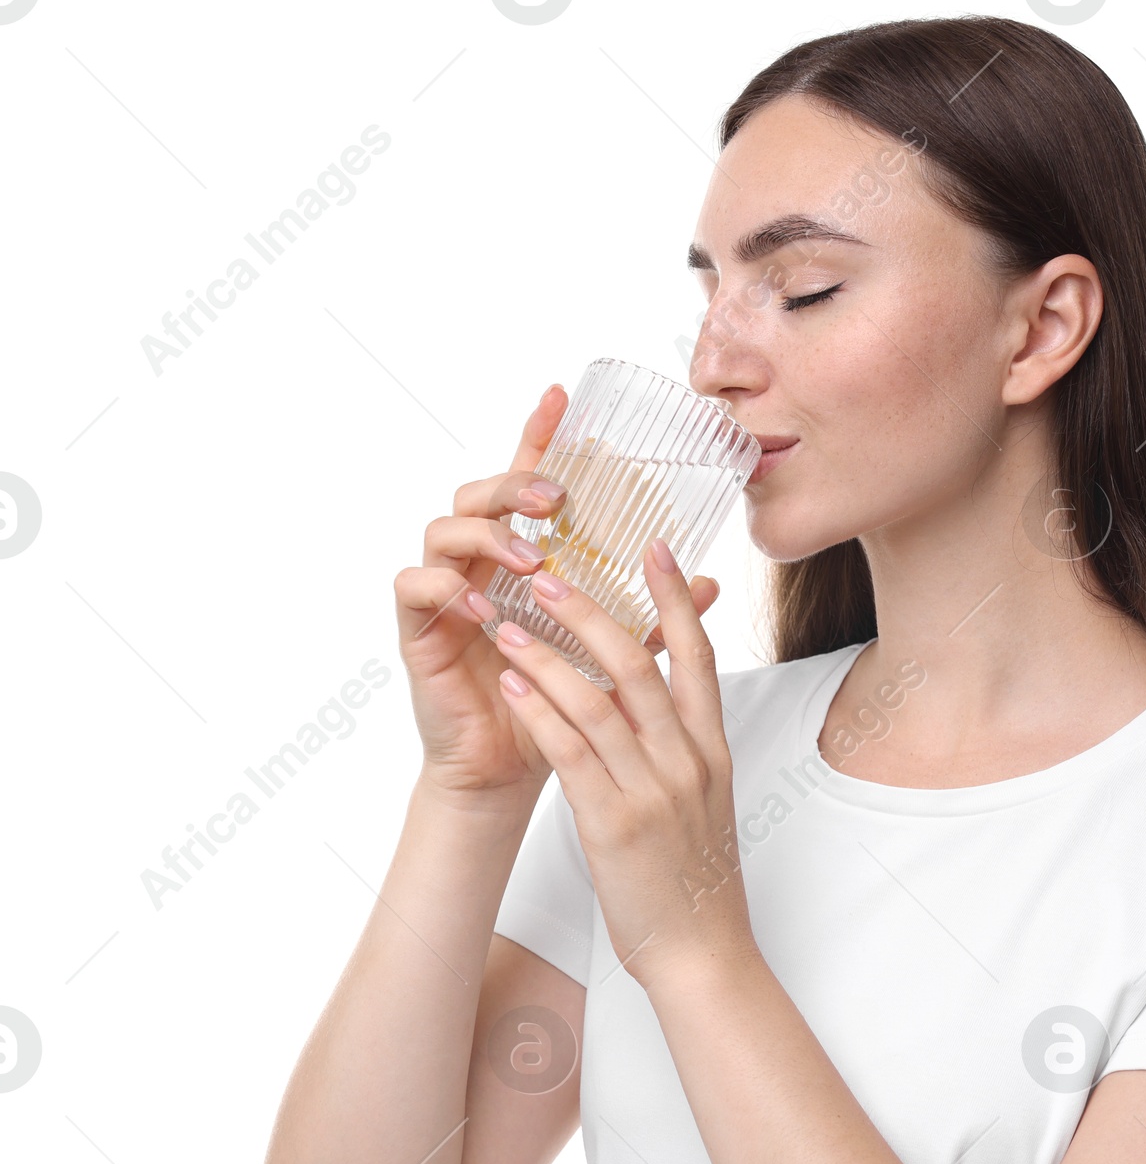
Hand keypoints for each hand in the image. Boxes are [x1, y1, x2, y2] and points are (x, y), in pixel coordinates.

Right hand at [394, 386, 721, 802]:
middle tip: (558, 502)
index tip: (562, 396)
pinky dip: (448, 587)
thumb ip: (653, 613)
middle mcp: (479, 564)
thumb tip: (711, 581)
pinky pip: (415, 587)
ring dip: (490, 535)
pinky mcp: (417, 630)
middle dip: (516, 485)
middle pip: (480, 492)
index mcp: (521, 557)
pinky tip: (484, 604)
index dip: (539, 437)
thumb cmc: (559, 706)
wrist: (513, 767)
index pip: (527, 485)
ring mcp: (444, 593)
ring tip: (531, 560)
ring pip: (443, 528)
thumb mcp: (614, 655)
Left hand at [489, 537, 756, 991]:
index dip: (676, 597)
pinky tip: (511, 685)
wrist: (703, 954)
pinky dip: (540, 711)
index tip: (654, 547)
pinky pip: (572, 752)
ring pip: (599, 700)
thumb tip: (661, 710)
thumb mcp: (705, 805)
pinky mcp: (614, 823)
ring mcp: (653, 791)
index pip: (699, 656)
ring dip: (549, 653)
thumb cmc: (697, 883)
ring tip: (508, 621)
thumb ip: (685, 751)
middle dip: (593, 609)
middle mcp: (687, 761)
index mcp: (712, 751)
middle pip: (642, 662)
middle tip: (550, 571)